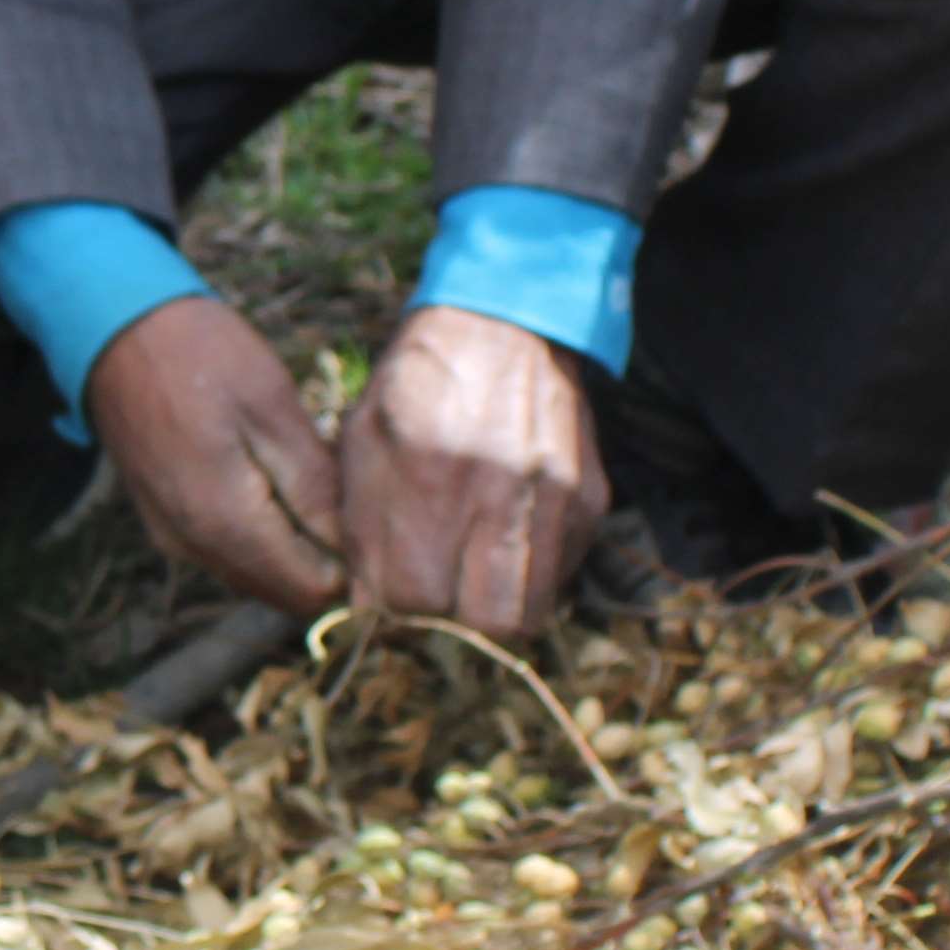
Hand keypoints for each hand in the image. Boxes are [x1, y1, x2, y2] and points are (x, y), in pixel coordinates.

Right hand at [86, 298, 346, 613]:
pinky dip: (263, 533)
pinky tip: (274, 476)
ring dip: (295, 545)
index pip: (312, 594)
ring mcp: (175, 539)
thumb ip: (315, 487)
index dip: (353, 567)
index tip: (371, 515)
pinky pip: (229, 552)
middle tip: (347, 490)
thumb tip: (357, 550)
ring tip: (312, 475)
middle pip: (284, 592)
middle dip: (326, 558)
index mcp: (224, 523)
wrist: (116, 329)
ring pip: (257, 574)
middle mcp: (194, 548)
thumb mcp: (273, 408)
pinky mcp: (166, 523)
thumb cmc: (202, 355)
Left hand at [338, 306, 603, 637]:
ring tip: (468, 584)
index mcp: (428, 473)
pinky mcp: (590, 501)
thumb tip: (364, 609)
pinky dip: (530, 579)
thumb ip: (360, 526)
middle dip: (450, 628)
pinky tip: (503, 546)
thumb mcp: (363, 437)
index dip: (395, 609)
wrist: (504, 322)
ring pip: (530, 614)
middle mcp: (498, 492)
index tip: (389, 596)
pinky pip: (562, 578)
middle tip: (433, 600)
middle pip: (482, 626)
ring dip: (494, 613)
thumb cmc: (417, 382)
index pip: (414, 599)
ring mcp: (554, 499)